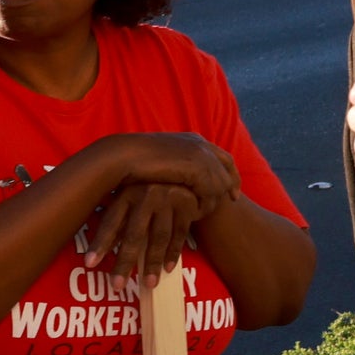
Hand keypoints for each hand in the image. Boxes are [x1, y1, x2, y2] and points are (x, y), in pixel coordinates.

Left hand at [80, 182, 204, 283]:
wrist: (184, 166)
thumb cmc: (147, 184)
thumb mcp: (129, 191)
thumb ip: (117, 212)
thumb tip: (94, 238)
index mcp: (127, 191)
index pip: (111, 221)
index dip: (100, 243)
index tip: (90, 264)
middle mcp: (147, 195)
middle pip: (135, 234)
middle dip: (125, 262)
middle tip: (117, 285)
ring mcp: (169, 200)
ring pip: (159, 237)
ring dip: (153, 263)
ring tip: (148, 284)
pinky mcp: (187, 206)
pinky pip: (179, 234)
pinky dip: (173, 253)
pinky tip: (166, 269)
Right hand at [98, 131, 238, 215]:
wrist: (123, 155)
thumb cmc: (133, 159)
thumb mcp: (161, 159)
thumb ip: (176, 165)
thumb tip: (183, 177)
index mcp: (194, 140)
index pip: (223, 157)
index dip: (230, 174)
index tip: (232, 191)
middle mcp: (201, 145)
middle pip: (227, 169)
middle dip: (229, 186)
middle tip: (229, 200)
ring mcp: (201, 156)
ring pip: (220, 184)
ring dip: (211, 201)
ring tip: (199, 213)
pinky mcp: (196, 168)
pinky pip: (210, 193)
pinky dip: (203, 205)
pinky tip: (193, 214)